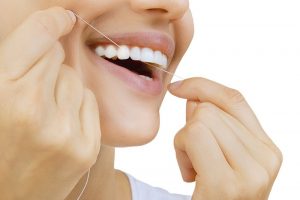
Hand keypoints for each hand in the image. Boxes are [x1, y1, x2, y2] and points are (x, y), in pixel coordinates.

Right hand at [0, 7, 100, 199]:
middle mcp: (34, 111)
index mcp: (2, 93)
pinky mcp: (85, 148)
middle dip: (47, 64)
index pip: (39, 36)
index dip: (52, 21)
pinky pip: (89, 102)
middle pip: (58, 57)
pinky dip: (78, 106)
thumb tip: (48, 31)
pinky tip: (61, 123)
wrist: (6, 195)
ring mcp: (64, 133)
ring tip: (44, 111)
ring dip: (62, 87)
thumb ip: (13, 63)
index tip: (61, 18)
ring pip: (76, 79)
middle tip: (33, 88)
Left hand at [168, 77, 281, 199]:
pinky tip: (190, 176)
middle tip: (194, 159)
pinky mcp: (227, 183)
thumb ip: (210, 123)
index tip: (177, 87)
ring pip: (199, 121)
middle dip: (190, 129)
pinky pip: (192, 136)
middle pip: (209, 110)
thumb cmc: (213, 193)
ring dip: (184, 143)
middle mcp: (266, 158)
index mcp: (266, 148)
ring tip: (195, 170)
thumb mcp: (217, 154)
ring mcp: (251, 172)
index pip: (234, 99)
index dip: (203, 86)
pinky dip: (180, 152)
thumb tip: (192, 97)